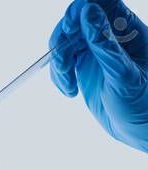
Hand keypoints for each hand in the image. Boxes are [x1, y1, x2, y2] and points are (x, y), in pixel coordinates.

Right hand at [49, 0, 147, 151]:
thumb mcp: (123, 74)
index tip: (71, 25)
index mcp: (127, 30)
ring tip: (67, 83)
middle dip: (64, 40)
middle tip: (64, 63)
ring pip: (64, 43)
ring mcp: (93, 52)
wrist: (137, 130)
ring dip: (58, 62)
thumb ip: (104, 43)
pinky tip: (69, 91)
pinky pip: (61, 64)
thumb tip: (88, 12)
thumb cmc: (143, 103)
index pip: (102, 4)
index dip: (82, 9)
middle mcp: (108, 37)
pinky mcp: (82, 68)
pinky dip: (58, 76)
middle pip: (75, 21)